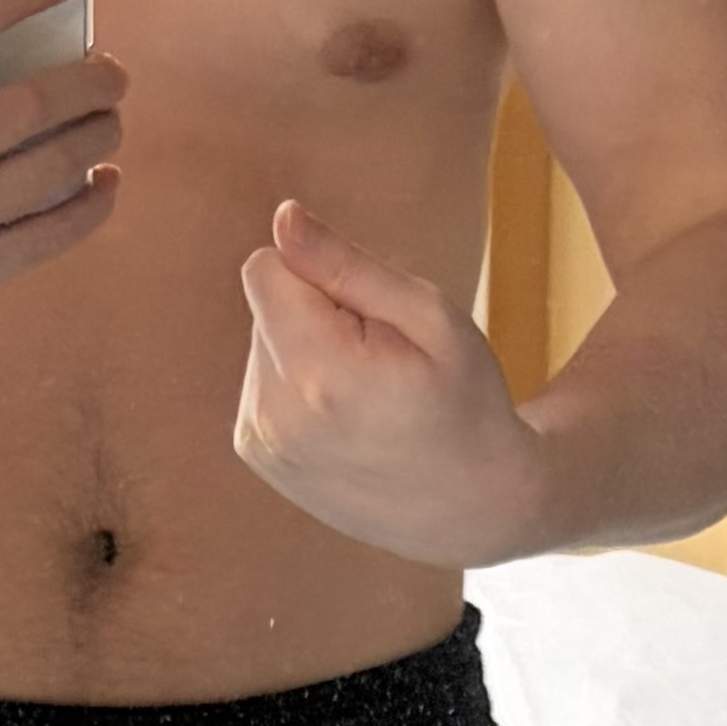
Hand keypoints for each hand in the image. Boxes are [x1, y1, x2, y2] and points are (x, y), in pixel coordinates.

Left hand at [234, 198, 548, 567]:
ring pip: (263, 342)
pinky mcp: (257, 453)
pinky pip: (261, 380)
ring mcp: (261, 440)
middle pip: (265, 304)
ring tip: (366, 394)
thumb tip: (283, 219)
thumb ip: (347, 264)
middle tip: (379, 361)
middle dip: (315, 312)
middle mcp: (274, 414)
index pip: (265, 268)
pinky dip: (298, 385)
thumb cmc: (464, 399)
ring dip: (307, 350)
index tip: (369, 314)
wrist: (469, 506)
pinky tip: (345, 416)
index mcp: (317, 372)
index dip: (320, 273)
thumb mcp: (430, 318)